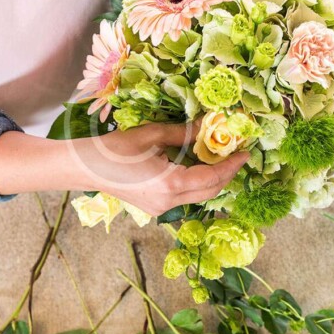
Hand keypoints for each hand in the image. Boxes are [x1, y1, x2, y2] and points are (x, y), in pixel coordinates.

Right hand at [69, 122, 249, 215]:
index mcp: (170, 184)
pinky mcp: (154, 207)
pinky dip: (195, 182)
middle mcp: (169, 202)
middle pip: (209, 191)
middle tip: (236, 154)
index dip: (232, 164)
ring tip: (218, 157)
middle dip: (226, 173)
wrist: (86, 168)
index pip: (212, 176)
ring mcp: (160, 208)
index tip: (246, 152)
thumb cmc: (115, 148)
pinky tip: (195, 166)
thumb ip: (184, 133)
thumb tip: (209, 125)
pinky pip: (184, 196)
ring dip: (211, 178)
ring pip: (197, 195)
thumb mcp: (151, 134)